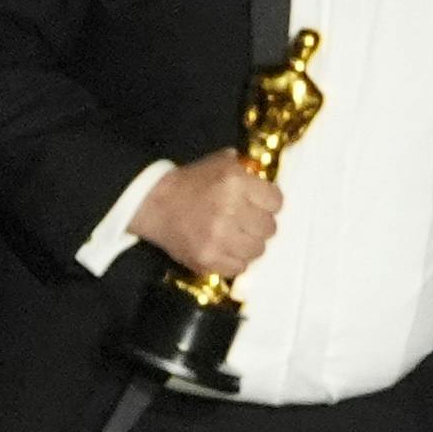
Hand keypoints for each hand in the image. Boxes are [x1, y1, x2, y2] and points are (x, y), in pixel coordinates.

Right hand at [137, 152, 281, 283]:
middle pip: (269, 228)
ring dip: (249, 244)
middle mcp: (230, 210)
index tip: (261, 204)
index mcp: (235, 183)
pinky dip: (235, 260)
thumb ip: (246, 169)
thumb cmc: (190, 183)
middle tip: (247, 221)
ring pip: (257, 250)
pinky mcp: (208, 259)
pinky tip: (225, 249)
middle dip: (260, 224)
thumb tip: (266, 179)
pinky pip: (239, 268)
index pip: (276, 202)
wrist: (155, 205)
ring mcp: (219, 238)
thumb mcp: (219, 163)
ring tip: (236, 236)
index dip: (269, 203)